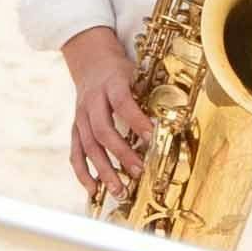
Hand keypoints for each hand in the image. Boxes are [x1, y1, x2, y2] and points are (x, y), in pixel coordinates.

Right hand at [62, 29, 151, 197]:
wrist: (90, 60)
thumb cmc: (119, 71)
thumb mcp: (136, 73)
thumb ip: (149, 93)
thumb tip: (175, 116)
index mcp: (111, 84)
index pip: (123, 103)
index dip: (136, 120)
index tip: (152, 138)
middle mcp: (92, 101)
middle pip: (103, 130)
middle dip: (121, 153)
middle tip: (139, 171)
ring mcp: (81, 116)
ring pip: (88, 146)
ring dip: (103, 170)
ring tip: (119, 190)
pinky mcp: (76, 128)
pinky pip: (76, 152)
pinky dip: (83, 172)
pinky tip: (94, 189)